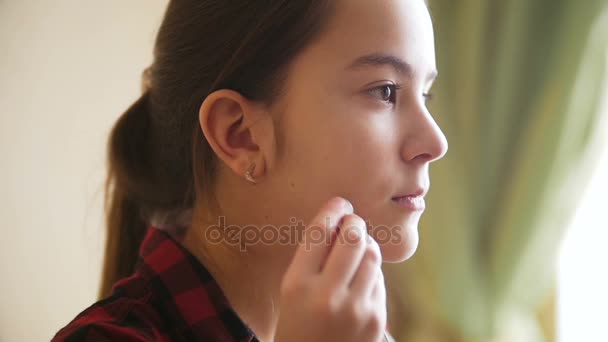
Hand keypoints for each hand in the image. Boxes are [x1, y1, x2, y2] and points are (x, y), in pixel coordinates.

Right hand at [274, 197, 386, 341]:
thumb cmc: (300, 322)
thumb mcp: (292, 290)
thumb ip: (312, 257)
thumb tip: (342, 218)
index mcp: (297, 285)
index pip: (319, 232)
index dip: (333, 210)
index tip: (340, 202)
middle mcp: (326, 296)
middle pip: (352, 237)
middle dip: (355, 222)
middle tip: (352, 221)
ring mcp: (355, 309)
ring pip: (372, 254)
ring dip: (366, 246)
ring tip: (356, 251)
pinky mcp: (375, 318)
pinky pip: (379, 278)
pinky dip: (371, 272)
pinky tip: (360, 280)